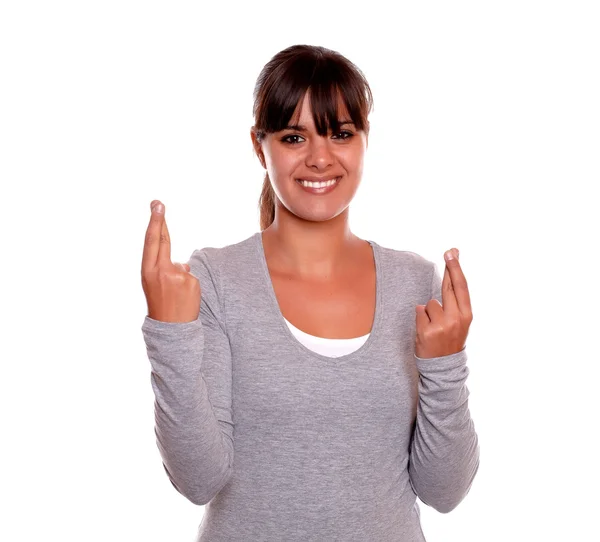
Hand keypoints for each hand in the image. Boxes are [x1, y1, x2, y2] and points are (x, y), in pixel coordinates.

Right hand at [141, 200, 200, 322]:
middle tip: (158, 203)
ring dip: (180, 278)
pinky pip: (191, 276)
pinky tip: (185, 297)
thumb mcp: (155, 285)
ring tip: (175, 295)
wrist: (172, 329)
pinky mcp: (191, 281)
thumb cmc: (162, 305)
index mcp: (148, 271)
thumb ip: (164, 268)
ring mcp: (177, 275)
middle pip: (163, 240)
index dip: (154, 223)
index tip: (156, 207)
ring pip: (182, 266)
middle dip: (160, 221)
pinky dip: (189, 285)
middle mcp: (161, 270)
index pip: (151, 242)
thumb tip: (182, 263)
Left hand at [414, 248, 472, 358]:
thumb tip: (449, 277)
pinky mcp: (426, 331)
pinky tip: (425, 331)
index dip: (457, 269)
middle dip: (449, 268)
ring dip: (428, 311)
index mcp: (466, 315)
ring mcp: (441, 324)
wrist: (443, 366)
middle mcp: (456, 318)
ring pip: (429, 302)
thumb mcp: (459, 322)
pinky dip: (420, 319)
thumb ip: (455, 302)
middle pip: (449, 287)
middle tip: (448, 251)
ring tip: (433, 326)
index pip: (461, 287)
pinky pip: (419, 312)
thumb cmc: (449, 339)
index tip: (453, 253)